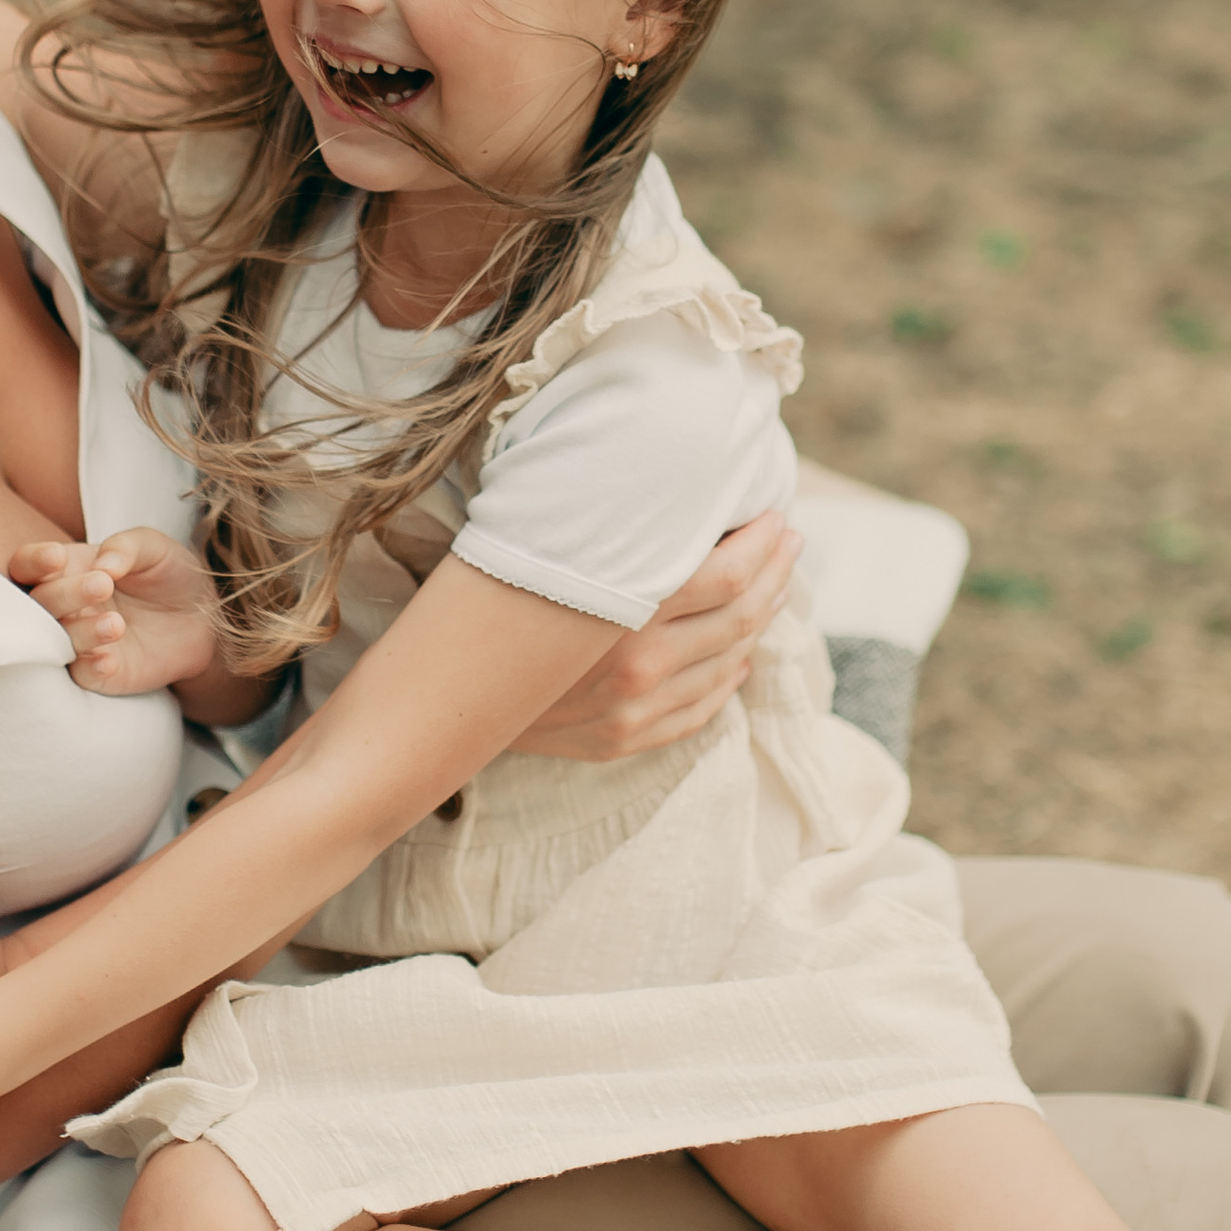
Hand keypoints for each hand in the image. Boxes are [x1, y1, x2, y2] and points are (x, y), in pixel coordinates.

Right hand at [10, 523, 227, 695]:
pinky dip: (91, 668)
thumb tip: (103, 563)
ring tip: (117, 624)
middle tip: (103, 586)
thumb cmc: (169, 574)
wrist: (203, 618)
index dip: (33, 561)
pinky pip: (81, 675)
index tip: (57, 557)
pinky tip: (110, 659)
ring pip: (56, 641)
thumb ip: (126, 547)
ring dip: (82, 632)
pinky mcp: (98, 673)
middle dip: (66, 594)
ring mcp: (78, 640)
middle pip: (40, 603)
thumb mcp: (154, 547)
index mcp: (68, 569)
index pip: (28, 565)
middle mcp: (65, 606)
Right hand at [506, 508, 797, 759]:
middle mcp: (640, 660)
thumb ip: (606, 533)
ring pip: (732, 660)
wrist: (440, 696)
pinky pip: (706, 706)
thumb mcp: (542, 551)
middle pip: (744, 614)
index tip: (777, 517)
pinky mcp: (627, 738)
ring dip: (762, 620)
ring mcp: (637, 706)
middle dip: (777, 573)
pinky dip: (732, 673)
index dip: (765, 543)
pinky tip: (739, 650)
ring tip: (772, 587)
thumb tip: (664, 492)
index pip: (730, 572)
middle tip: (789, 543)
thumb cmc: (491, 601)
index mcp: (623, 605)